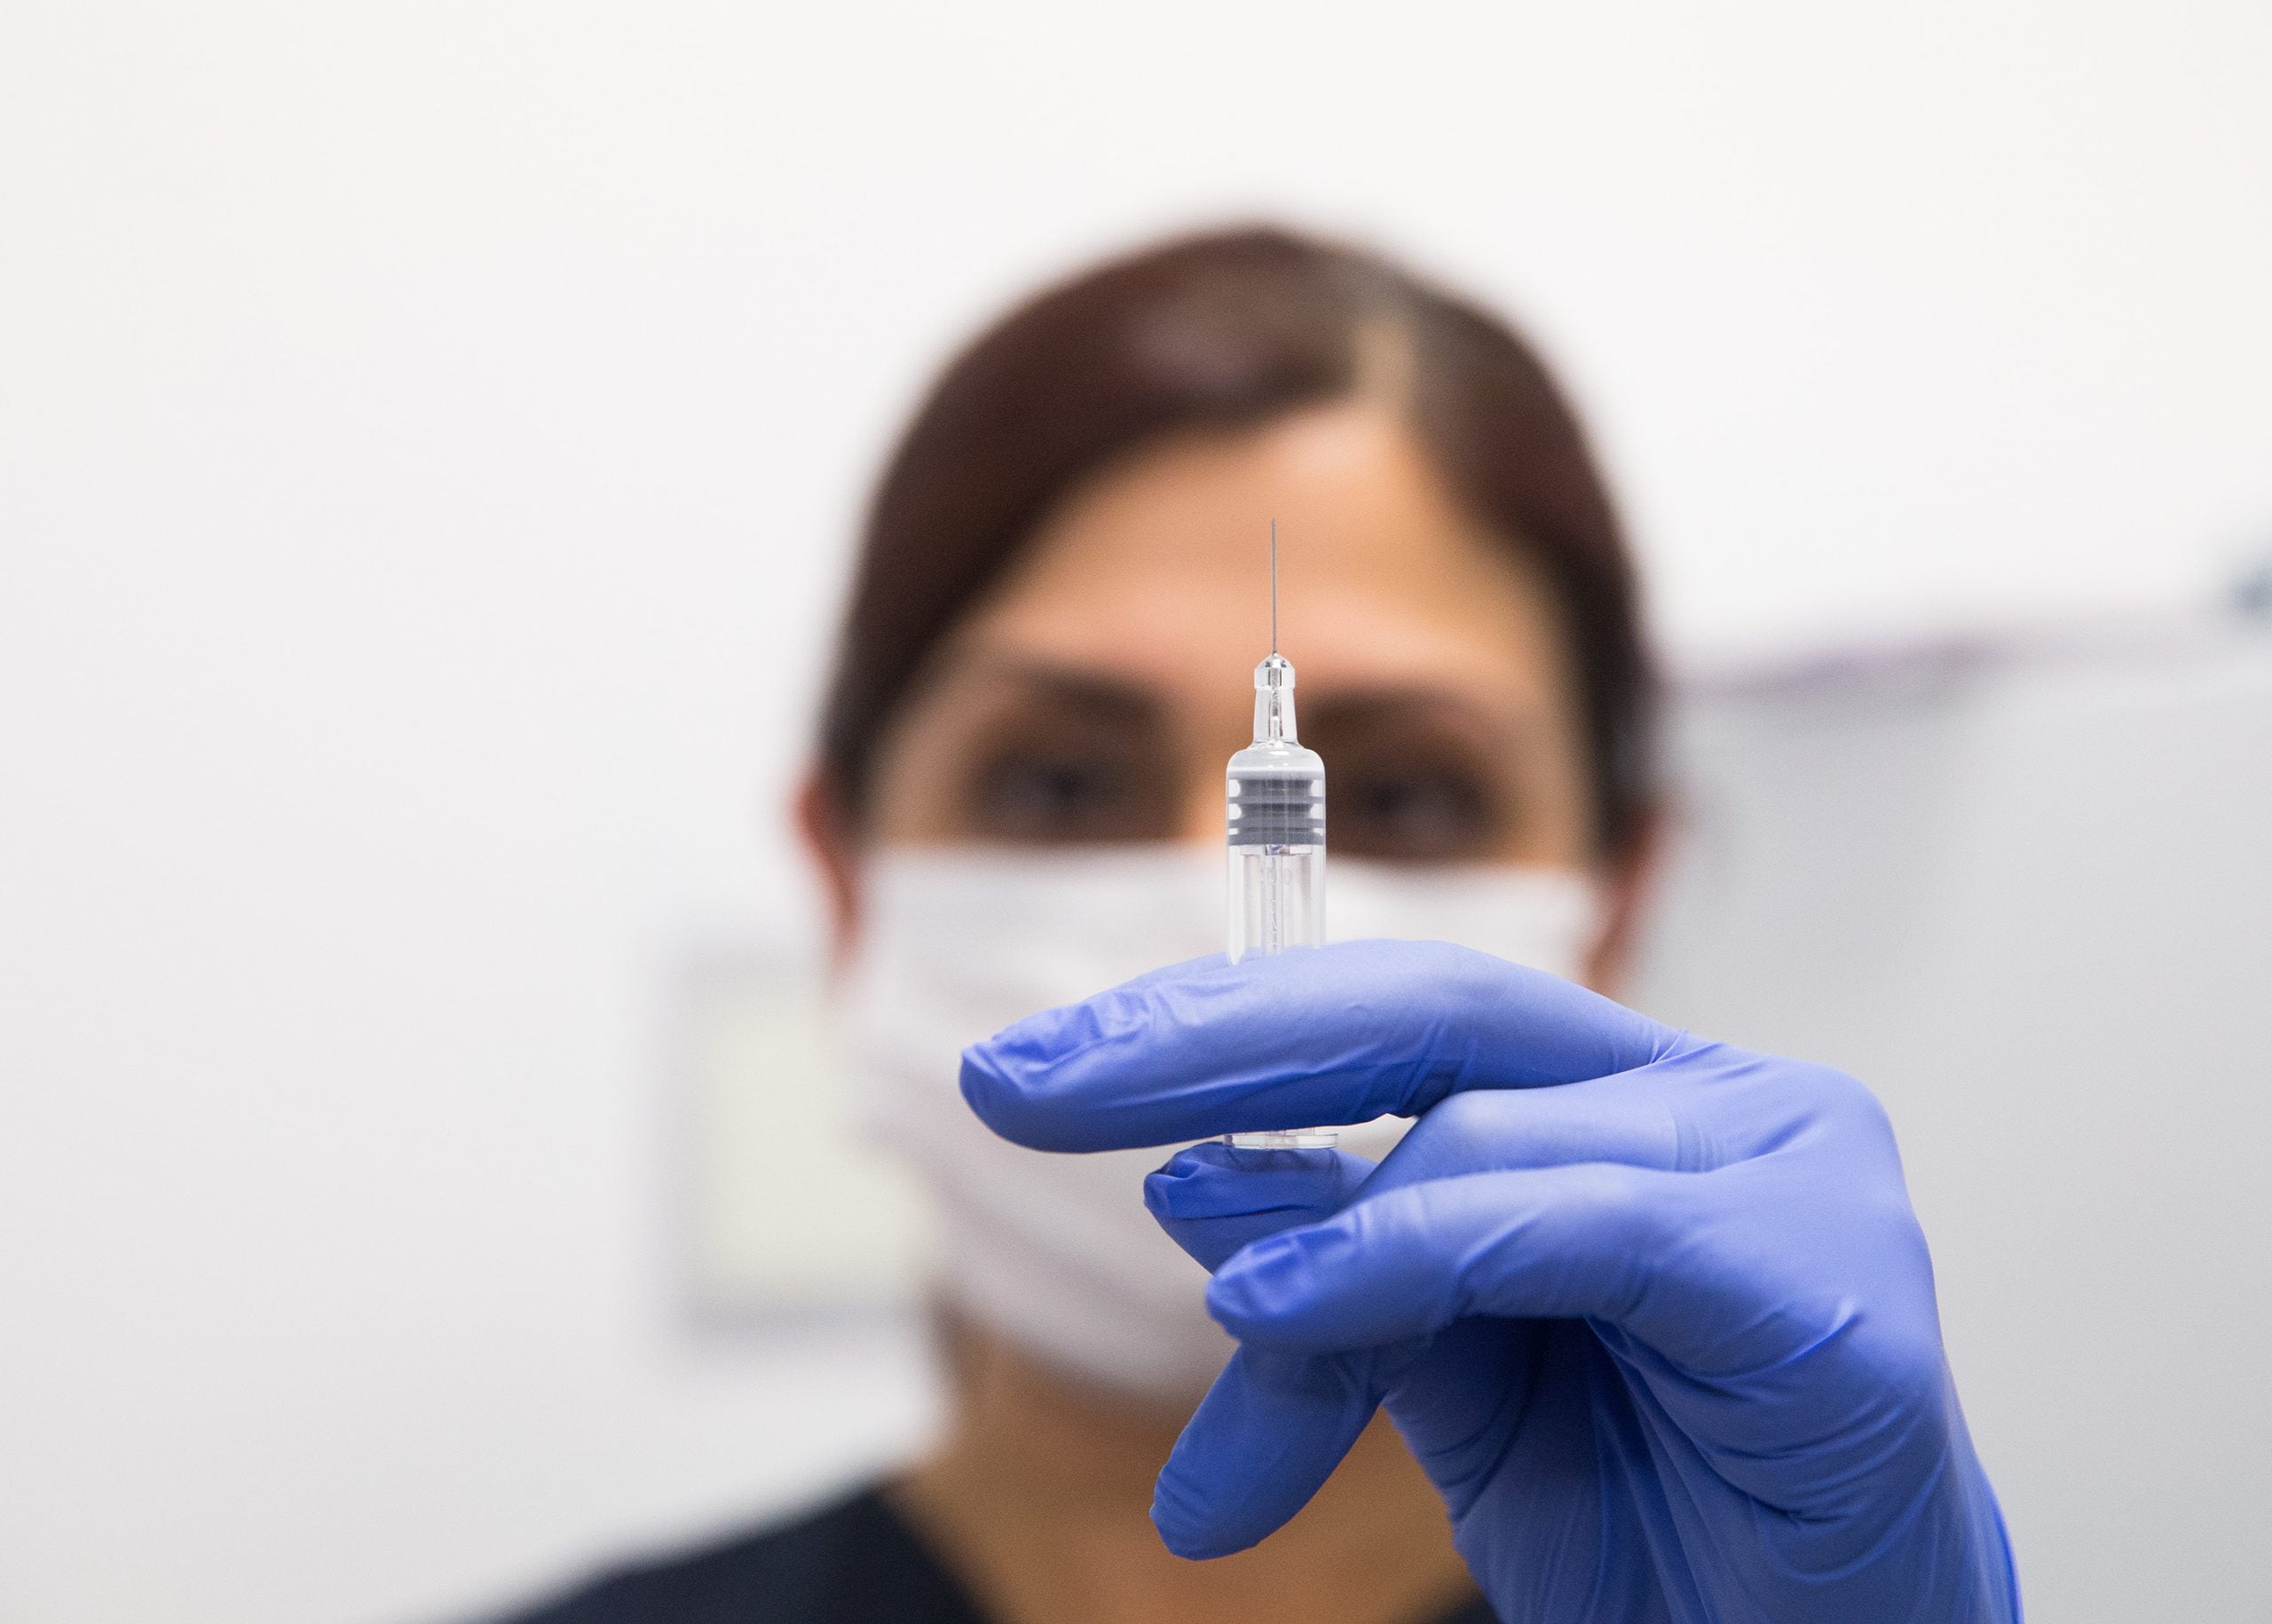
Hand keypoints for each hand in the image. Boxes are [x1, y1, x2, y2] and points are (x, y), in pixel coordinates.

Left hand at [960, 940, 2018, 1622]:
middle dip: (1205, 1041)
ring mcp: (1788, 1164)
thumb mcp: (1452, 1383)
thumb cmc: (1664, 1517)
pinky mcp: (1822, 1278)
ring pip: (1484, 1133)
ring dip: (1310, 1230)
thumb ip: (1347, 1275)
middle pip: (1428, 1009)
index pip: (1398, 1010)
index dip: (1212, 1021)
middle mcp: (1716, 1095)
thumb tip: (1188, 1184)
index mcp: (1624, 1097)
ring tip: (1205, 1306)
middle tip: (1021, 1083)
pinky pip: (1576, 1226)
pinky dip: (1409, 1253)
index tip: (1031, 1067)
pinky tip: (1276, 1301)